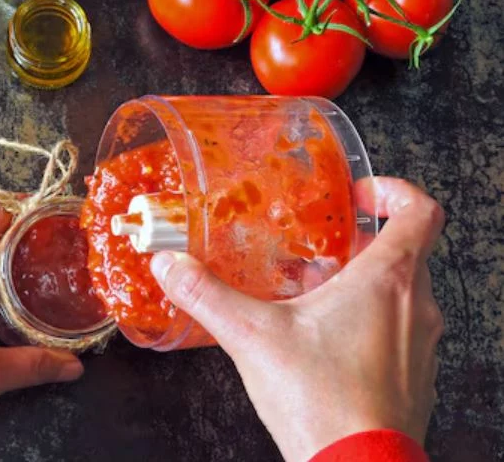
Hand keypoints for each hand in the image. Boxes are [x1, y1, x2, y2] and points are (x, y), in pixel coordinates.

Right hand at [150, 177, 444, 460]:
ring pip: (403, 293)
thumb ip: (206, 294)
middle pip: (406, 251)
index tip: (358, 196)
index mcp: (389, 281)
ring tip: (313, 293)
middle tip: (320, 245)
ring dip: (363, 283)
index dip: (393, 191)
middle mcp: (417, 308)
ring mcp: (420, 345)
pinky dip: (369, 322)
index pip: (421, 211)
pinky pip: (398, 331)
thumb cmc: (324, 403)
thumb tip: (172, 266)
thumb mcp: (252, 336)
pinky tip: (323, 341)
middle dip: (360, 241)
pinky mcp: (414, 377)